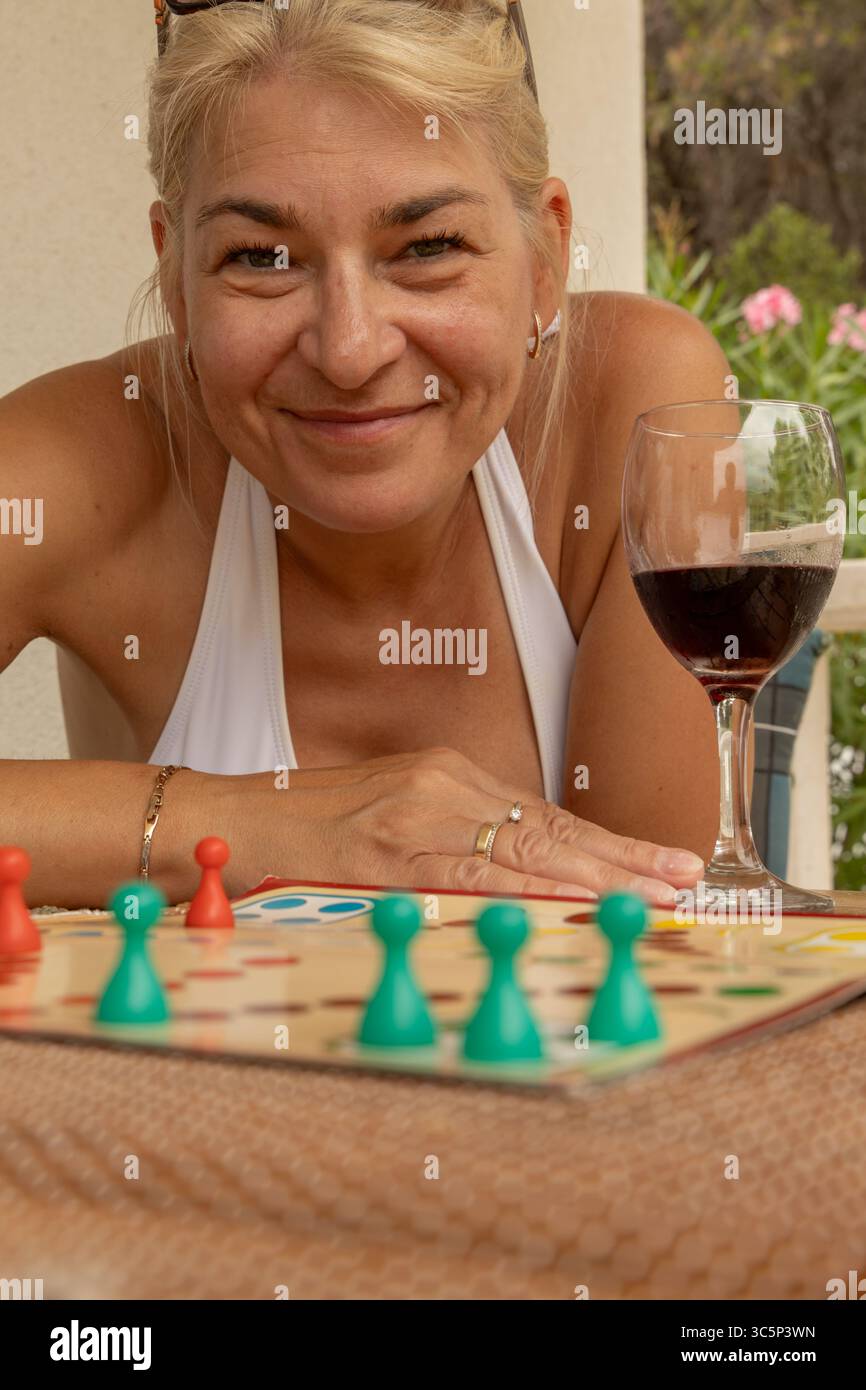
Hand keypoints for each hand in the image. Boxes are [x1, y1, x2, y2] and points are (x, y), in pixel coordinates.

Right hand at [248, 747, 703, 908]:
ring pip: (526, 848)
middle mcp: (441, 783)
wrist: (228, 823)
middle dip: (624, 858)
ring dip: (599, 877)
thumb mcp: (392, 819)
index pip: (545, 814)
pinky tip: (577, 904)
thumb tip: (520, 874)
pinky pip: (473, 876)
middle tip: (684, 878)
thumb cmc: (308, 830)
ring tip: (657, 894)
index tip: (661, 862)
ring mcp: (416, 815)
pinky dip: (531, 892)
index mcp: (445, 774)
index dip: (608, 844)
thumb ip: (451, 837)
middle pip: (550, 827)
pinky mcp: (389, 853)